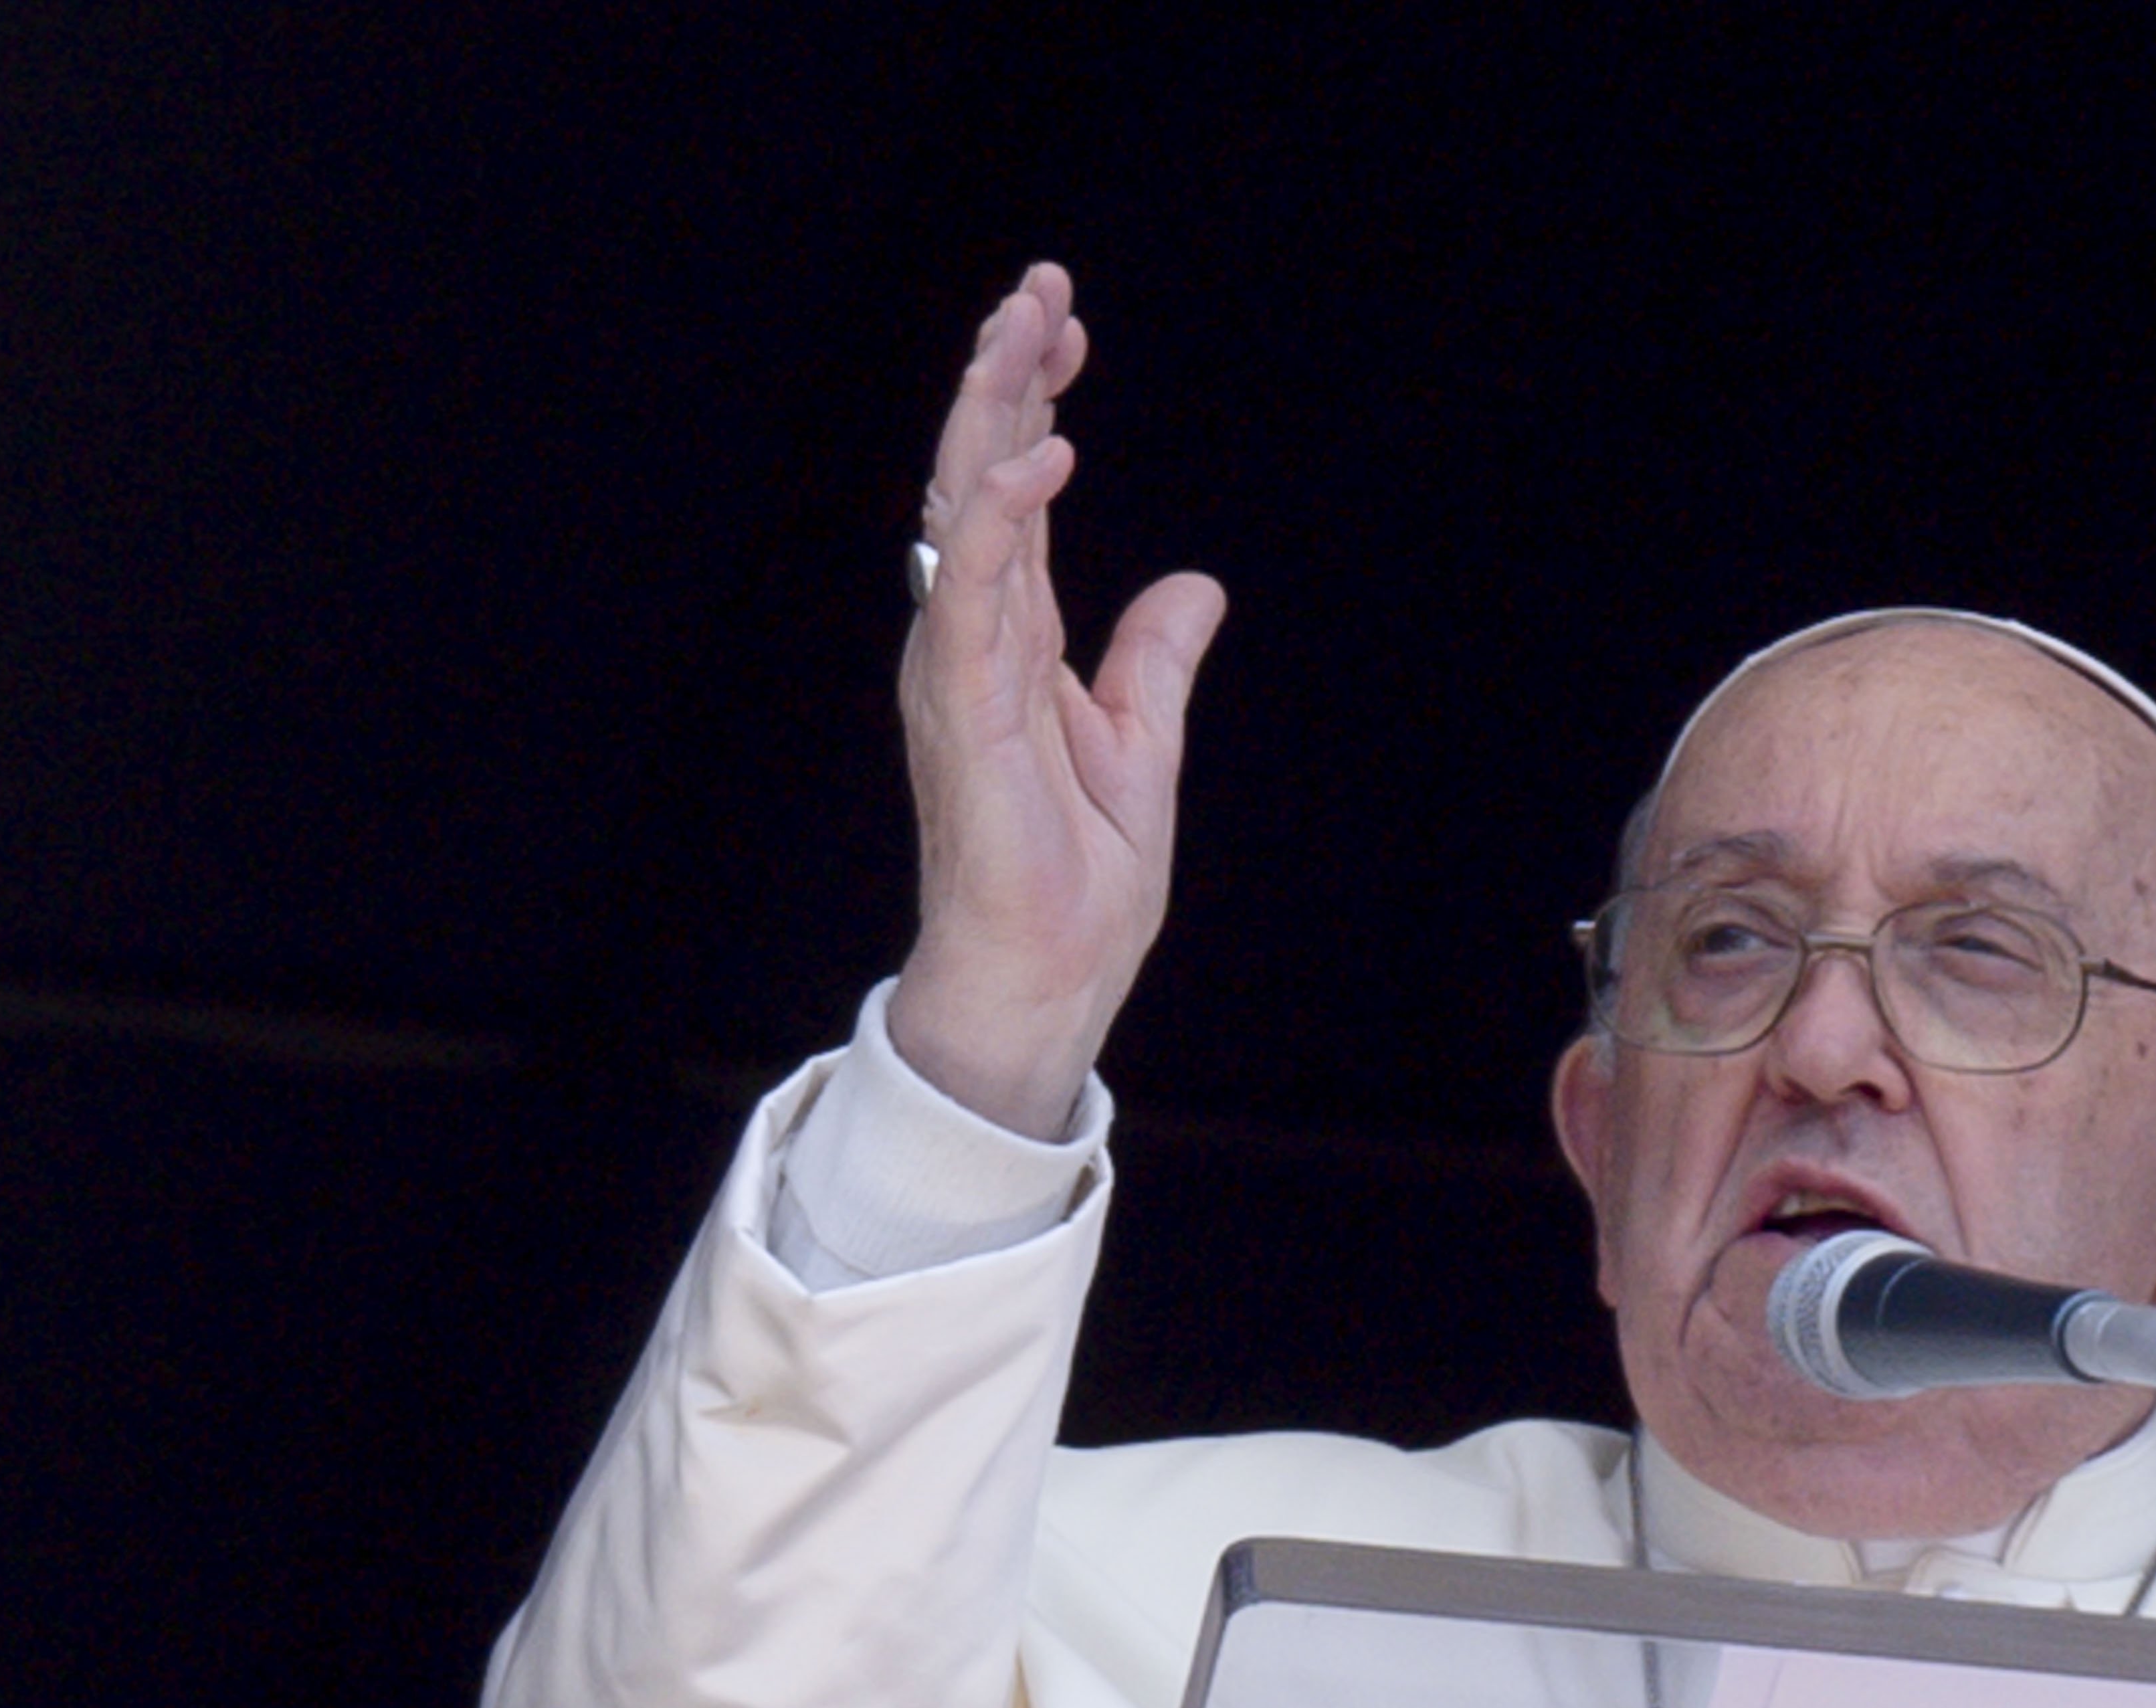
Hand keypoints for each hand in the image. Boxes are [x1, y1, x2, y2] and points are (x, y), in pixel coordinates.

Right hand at [885, 263, 1227, 1139]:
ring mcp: (960, 664)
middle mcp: (972, 634)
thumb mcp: (1143, 745)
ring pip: (966, 505)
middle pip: (980, 473)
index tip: (1065, 328)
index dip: (1035, 403)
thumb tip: (1194, 586)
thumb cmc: (1078, 880)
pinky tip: (1044, 453)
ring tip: (1026, 323)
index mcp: (1011, 638)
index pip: (1016, 493)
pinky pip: (977, 590)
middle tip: (1039, 284)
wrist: (1050, 975)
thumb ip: (1153, 660)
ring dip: (995, 409)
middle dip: (1006, 373)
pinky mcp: (964, 705)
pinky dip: (1004, 516)